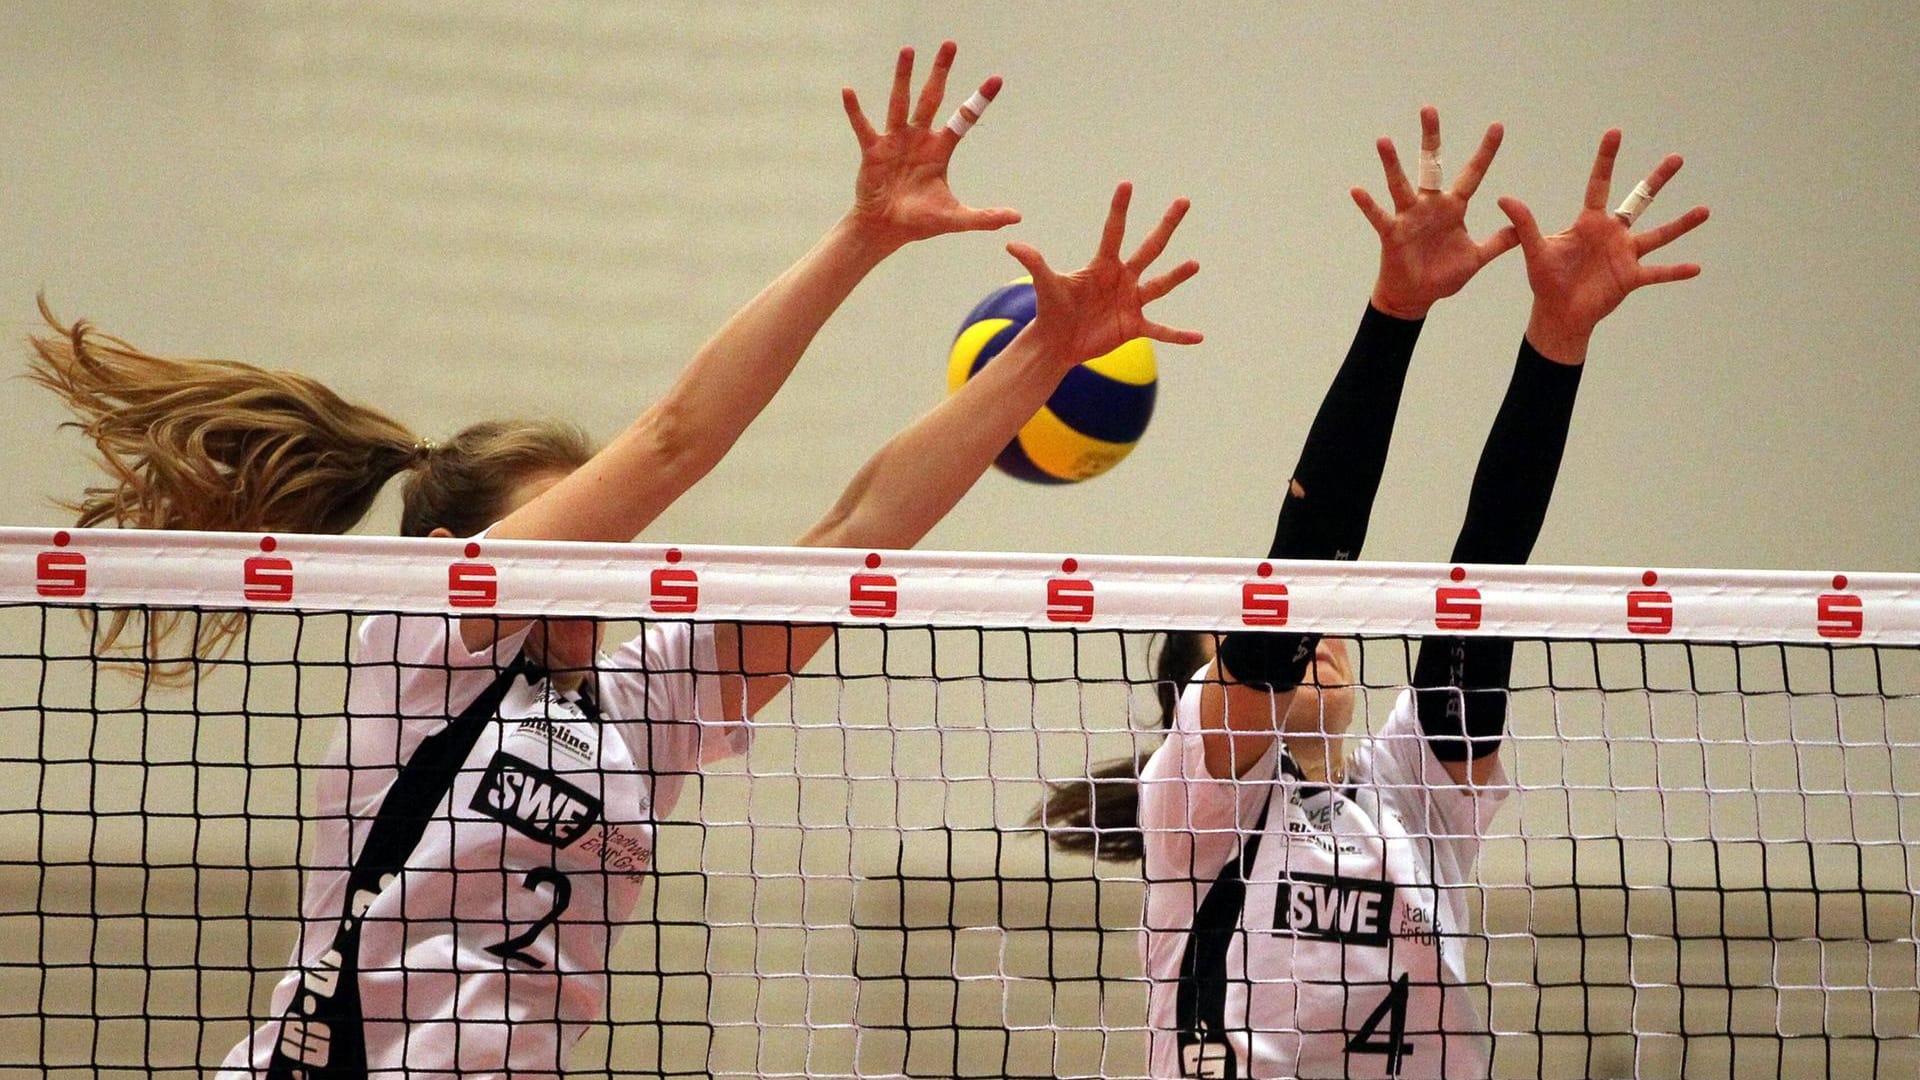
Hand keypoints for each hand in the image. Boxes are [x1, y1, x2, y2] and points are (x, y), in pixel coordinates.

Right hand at [842, 42, 1020, 252]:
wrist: (886, 229)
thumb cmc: (919, 221)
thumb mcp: (955, 218)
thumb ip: (985, 217)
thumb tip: (1017, 217)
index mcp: (940, 149)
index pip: (964, 118)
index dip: (979, 100)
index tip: (996, 79)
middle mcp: (919, 138)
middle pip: (932, 97)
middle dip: (941, 72)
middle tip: (950, 44)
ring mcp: (896, 140)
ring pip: (901, 102)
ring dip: (904, 77)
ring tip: (909, 50)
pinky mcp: (873, 149)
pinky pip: (864, 126)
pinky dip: (855, 110)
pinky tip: (848, 91)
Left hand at [1005, 183, 1201, 371]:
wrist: (1057, 341)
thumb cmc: (1052, 308)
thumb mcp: (1045, 285)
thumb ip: (1035, 264)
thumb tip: (1012, 245)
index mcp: (1102, 264)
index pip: (1113, 231)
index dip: (1119, 208)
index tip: (1127, 183)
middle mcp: (1122, 278)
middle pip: (1149, 247)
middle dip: (1166, 225)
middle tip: (1183, 200)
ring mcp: (1131, 301)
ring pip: (1159, 285)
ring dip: (1177, 275)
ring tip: (1194, 264)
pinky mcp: (1134, 326)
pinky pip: (1161, 330)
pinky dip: (1179, 334)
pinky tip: (1198, 337)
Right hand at [1352, 106, 1517, 319]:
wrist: (1416, 296)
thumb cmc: (1442, 275)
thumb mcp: (1476, 258)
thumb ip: (1498, 242)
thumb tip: (1521, 229)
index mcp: (1453, 207)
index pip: (1473, 174)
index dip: (1485, 152)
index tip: (1497, 127)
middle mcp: (1430, 205)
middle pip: (1431, 165)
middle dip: (1431, 138)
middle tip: (1428, 109)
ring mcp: (1409, 217)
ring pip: (1400, 184)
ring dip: (1392, 164)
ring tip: (1384, 141)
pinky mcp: (1392, 233)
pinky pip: (1379, 216)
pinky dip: (1368, 205)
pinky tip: (1358, 191)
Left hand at [1498, 129, 1709, 363]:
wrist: (1557, 312)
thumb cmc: (1546, 280)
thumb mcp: (1535, 250)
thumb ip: (1524, 225)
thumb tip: (1504, 198)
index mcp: (1589, 222)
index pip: (1599, 183)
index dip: (1606, 158)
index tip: (1614, 132)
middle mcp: (1612, 233)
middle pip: (1639, 200)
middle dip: (1657, 180)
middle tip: (1677, 158)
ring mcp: (1624, 254)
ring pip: (1659, 234)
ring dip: (1681, 224)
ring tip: (1704, 211)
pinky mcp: (1631, 277)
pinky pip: (1658, 273)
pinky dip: (1675, 271)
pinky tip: (1697, 268)